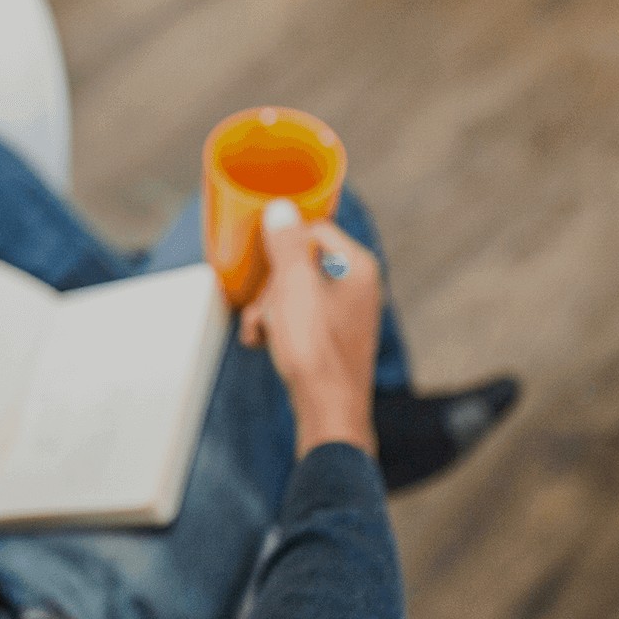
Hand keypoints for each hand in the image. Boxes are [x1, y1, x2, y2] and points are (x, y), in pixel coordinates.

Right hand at [239, 199, 382, 459]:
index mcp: (357, 265)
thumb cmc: (314, 348)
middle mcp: (360, 285)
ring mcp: (350, 313)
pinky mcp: (337, 337)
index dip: (281, 249)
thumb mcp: (292, 286)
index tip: (262, 270)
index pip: (313, 230)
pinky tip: (266, 344)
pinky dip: (281, 326)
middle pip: (301, 262)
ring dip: (269, 308)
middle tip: (260, 312)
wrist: (328, 410)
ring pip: (297, 291)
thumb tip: (282, 207)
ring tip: (259, 333)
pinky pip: (303, 316)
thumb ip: (286, 243)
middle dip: (271, 286)